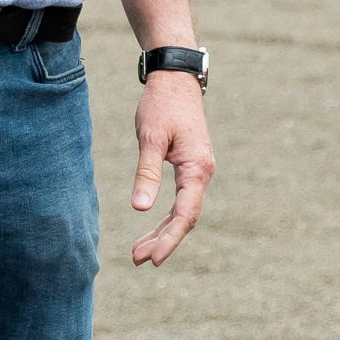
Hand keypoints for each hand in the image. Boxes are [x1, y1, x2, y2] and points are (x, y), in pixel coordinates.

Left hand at [129, 74, 214, 266]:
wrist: (175, 79)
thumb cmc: (162, 104)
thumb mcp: (150, 137)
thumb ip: (147, 172)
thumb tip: (140, 209)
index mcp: (197, 168)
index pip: (185, 214)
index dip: (170, 238)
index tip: (153, 259)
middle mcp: (202, 173)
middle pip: (185, 218)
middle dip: (163, 241)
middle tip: (137, 259)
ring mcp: (198, 171)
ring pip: (183, 211)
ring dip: (162, 231)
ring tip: (138, 252)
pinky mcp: (190, 168)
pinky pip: (181, 200)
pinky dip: (165, 216)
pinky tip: (151, 226)